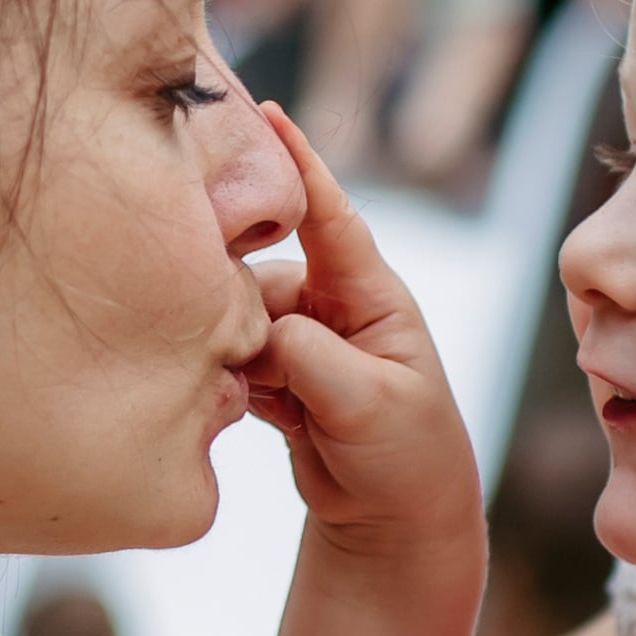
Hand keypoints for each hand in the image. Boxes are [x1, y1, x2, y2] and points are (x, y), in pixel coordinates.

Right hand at [244, 105, 483, 584]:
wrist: (397, 523)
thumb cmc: (408, 457)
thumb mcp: (370, 402)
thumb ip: (309, 357)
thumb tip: (254, 331)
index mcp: (372, 296)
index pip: (329, 215)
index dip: (298, 164)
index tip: (265, 112)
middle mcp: (334, 308)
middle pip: (261, 275)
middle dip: (239, 302)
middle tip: (244, 352)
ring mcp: (303, 343)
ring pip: (238, 321)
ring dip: (231, 352)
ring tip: (250, 396)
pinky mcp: (276, 379)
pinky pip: (231, 360)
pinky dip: (227, 382)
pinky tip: (239, 410)